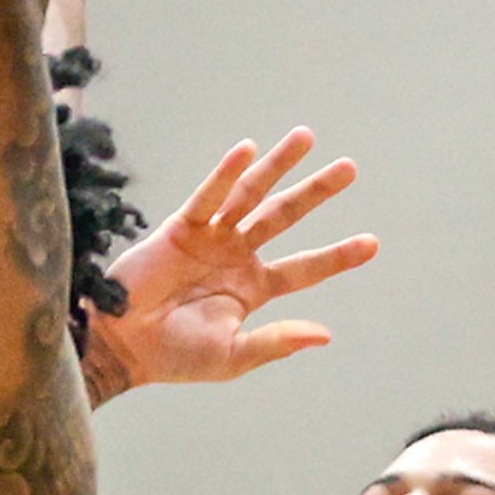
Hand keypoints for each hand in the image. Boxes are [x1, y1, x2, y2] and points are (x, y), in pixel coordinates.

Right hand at [85, 131, 377, 399]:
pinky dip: (226, 175)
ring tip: (307, 137)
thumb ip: (277, 341)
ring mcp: (211, 238)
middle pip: (285, 216)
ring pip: (251, 195)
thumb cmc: (174, 357)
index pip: (305, 268)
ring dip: (278, 166)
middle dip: (316, 192)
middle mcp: (236, 257)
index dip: (337, 256)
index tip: (372, 243)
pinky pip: (208, 196)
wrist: (121, 346)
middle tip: (349, 169)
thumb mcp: (232, 356)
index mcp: (253, 289)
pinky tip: (247, 151)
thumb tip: (326, 334)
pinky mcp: (181, 227)